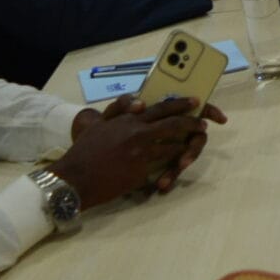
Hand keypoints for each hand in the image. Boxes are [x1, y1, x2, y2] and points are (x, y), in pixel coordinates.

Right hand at [48, 95, 225, 206]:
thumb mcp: (99, 124)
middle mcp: (138, 133)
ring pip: (172, 146)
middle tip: (203, 123)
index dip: (180, 104)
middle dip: (191, 123)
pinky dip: (172, 165)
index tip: (195, 101)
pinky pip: (162, 166)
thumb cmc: (84, 150)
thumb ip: (119, 112)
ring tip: (195, 144)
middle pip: (173, 125)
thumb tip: (139, 105)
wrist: (75, 177)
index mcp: (128, 119)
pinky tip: (180, 164)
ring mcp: (140, 153)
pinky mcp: (140, 172)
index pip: (160, 108)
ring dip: (186, 145)